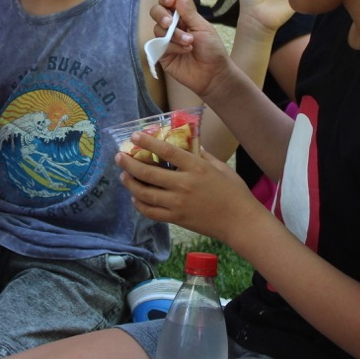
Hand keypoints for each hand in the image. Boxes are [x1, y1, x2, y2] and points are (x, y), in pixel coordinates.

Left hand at [116, 130, 267, 244]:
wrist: (240, 222)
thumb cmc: (234, 192)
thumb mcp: (220, 167)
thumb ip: (202, 155)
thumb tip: (188, 143)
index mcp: (196, 168)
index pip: (166, 151)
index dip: (148, 143)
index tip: (134, 136)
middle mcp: (183, 185)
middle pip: (149, 172)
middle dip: (130, 163)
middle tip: (119, 156)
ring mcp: (178, 204)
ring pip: (145, 194)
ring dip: (130, 183)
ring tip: (123, 176)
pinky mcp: (176, 219)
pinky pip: (151, 212)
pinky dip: (140, 204)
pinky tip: (135, 197)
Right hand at [150, 0, 238, 98]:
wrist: (213, 74)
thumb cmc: (212, 50)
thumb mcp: (202, 27)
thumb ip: (188, 12)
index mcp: (183, 17)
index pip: (167, 3)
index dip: (165, 0)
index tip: (170, 2)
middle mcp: (172, 27)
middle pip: (156, 12)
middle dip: (162, 16)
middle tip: (170, 23)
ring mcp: (166, 40)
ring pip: (158, 29)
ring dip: (174, 35)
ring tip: (190, 43)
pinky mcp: (162, 54)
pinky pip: (158, 45)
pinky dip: (172, 46)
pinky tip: (184, 51)